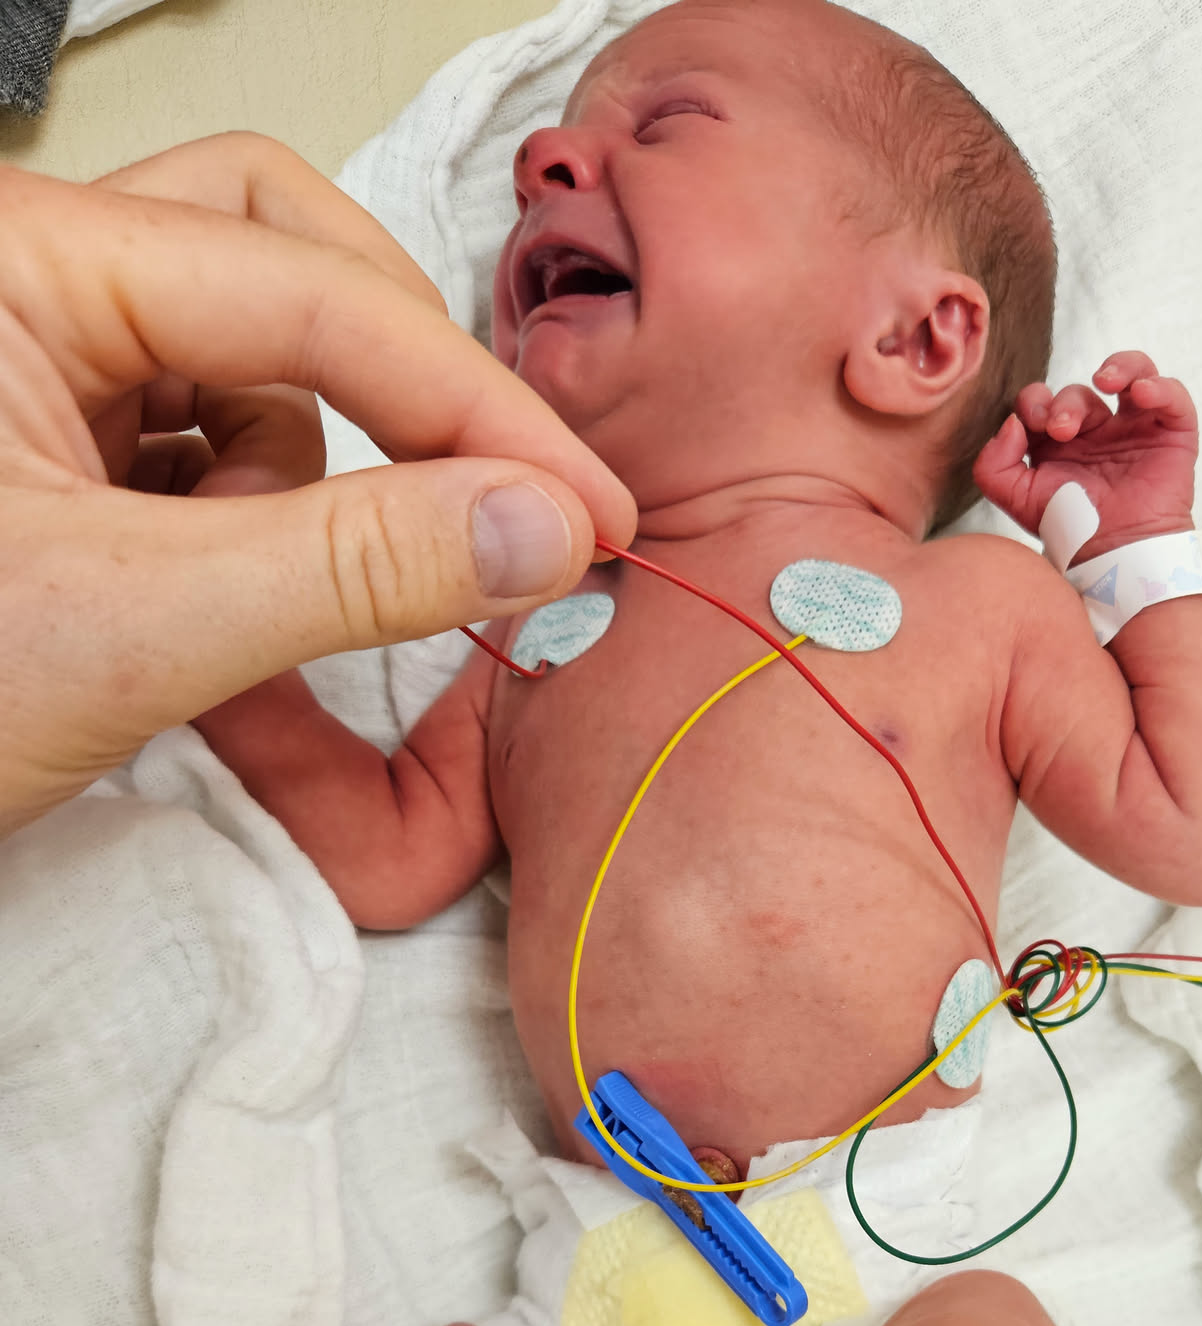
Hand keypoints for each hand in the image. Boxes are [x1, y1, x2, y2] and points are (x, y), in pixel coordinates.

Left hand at [0, 135, 636, 837]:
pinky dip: (258, 519)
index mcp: (15, 267)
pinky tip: (214, 600)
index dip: (468, 408)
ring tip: (251, 599)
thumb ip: (355, 570)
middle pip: (278, 251)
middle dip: (392, 380)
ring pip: (249, 357)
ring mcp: (32, 368)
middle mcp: (23, 287)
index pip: (308, 290)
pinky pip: (205, 443)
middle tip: (481, 496)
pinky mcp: (49, 452)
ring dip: (307, 473)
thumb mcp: (132, 631)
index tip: (580, 511)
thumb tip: (540, 529)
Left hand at [972, 350, 1197, 564]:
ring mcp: (1135, 428)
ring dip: (1118, 367)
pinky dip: (1159, 385)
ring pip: (1131, 373)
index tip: (1034, 425)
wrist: (1116, 554)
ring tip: (1104, 381)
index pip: (1042, 402)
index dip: (1035, 402)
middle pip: (1077, 392)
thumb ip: (993, 465)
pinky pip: (1172, 395)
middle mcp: (1096, 431)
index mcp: (1059, 443)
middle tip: (1061, 431)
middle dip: (1065, 403)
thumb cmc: (1070, 529)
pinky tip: (1141, 393)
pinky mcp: (1171, 432)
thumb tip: (1010, 423)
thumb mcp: (1016, 500)